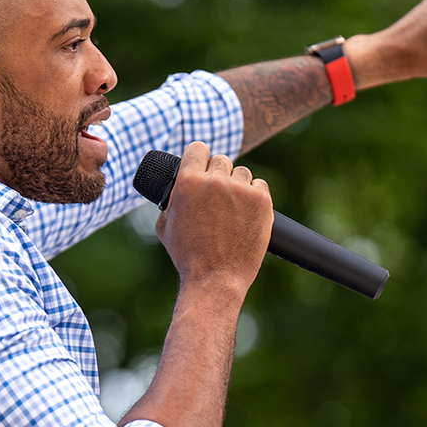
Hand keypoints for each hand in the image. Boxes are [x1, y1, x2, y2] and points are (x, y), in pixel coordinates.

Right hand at [155, 142, 272, 295]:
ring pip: (241, 172)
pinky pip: (260, 185)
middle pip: (221, 159)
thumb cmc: (187, 255)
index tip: (202, 165)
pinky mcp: (262, 201)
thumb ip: (170, 200)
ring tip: (231, 208)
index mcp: (188, 182)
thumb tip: (175, 189)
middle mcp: (215, 181)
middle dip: (218, 174)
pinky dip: (254, 196)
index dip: (199, 156)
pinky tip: (246, 212)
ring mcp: (241, 190)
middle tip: (217, 195)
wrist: (215, 278)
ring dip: (237, 185)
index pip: (198, 148)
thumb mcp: (165, 224)